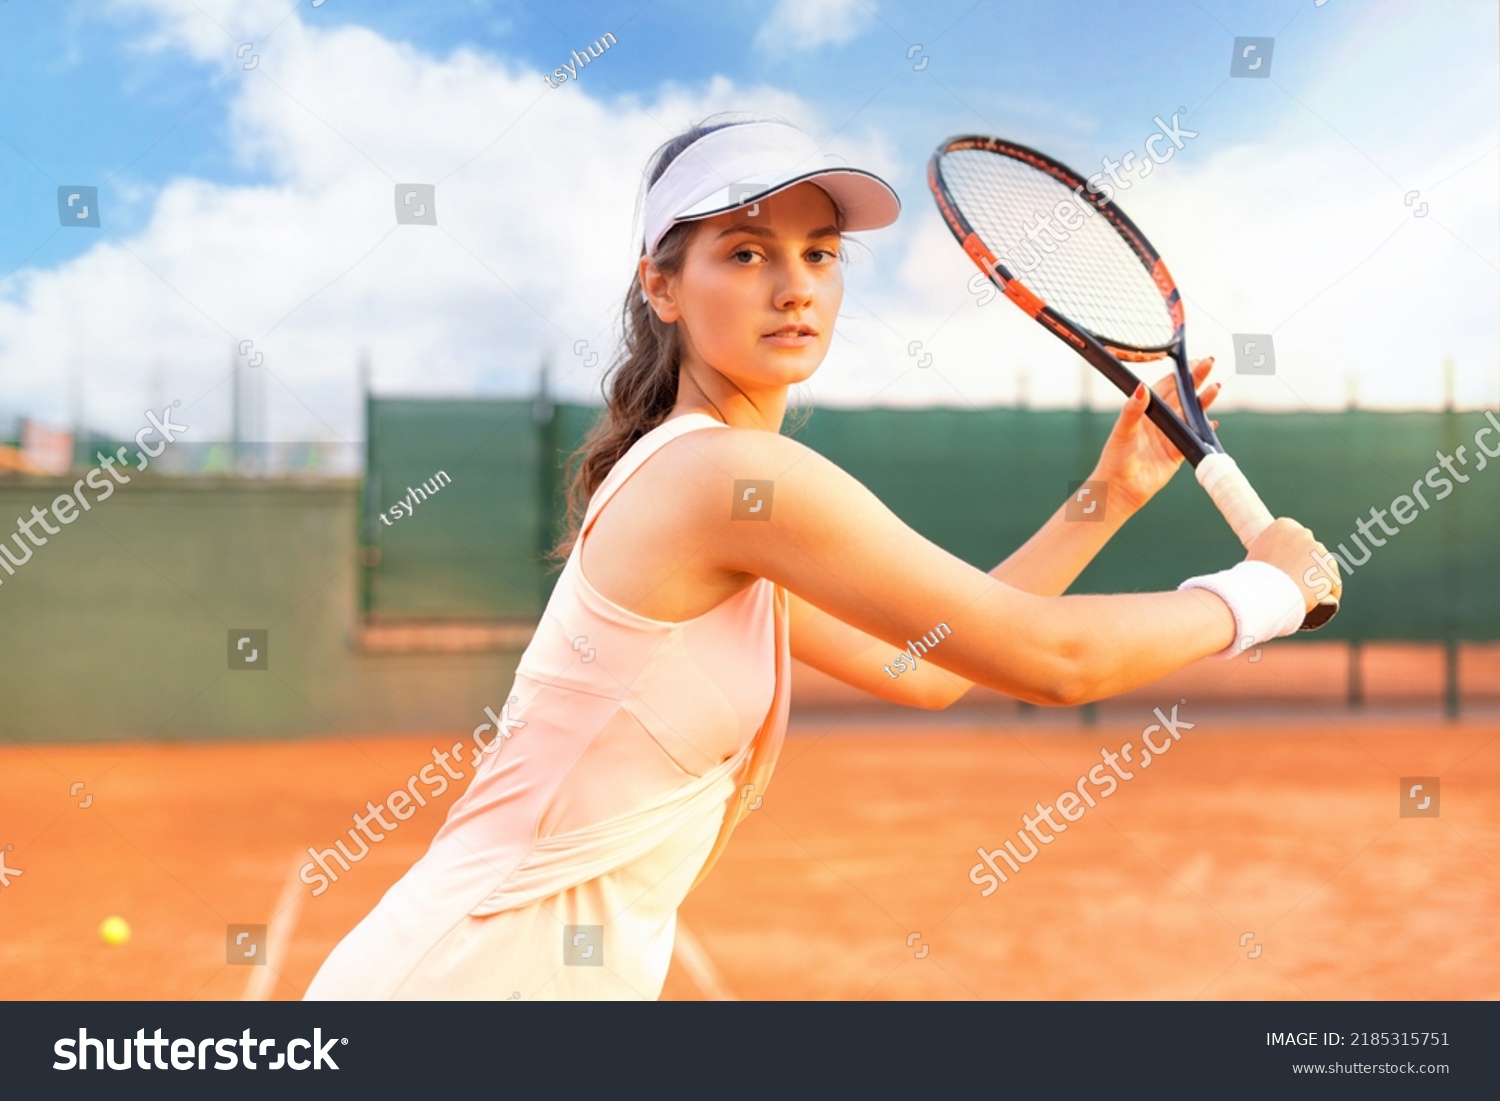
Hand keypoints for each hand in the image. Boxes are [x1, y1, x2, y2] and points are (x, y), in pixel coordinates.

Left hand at [1092, 358, 1220, 514]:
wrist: (1119, 490)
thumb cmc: (1115, 460)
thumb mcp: (1122, 432)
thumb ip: (1132, 411)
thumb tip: (1141, 388)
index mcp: (1144, 413)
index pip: (1164, 388)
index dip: (1178, 375)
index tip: (1190, 362)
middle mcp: (1159, 422)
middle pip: (1182, 396)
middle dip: (1195, 380)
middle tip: (1209, 363)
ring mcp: (1170, 436)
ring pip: (1191, 414)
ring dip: (1204, 401)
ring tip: (1216, 386)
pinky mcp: (1178, 453)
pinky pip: (1194, 438)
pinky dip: (1204, 430)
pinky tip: (1213, 422)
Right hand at [1246, 517, 1343, 611]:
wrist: (1263, 592)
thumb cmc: (1252, 578)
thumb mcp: (1254, 556)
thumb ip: (1265, 553)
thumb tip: (1266, 563)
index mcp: (1283, 525)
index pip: (1293, 538)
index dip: (1290, 554)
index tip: (1285, 568)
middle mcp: (1303, 533)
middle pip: (1309, 550)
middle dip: (1304, 564)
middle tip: (1292, 583)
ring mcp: (1319, 549)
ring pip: (1322, 566)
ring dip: (1316, 577)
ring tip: (1305, 594)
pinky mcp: (1330, 568)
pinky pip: (1333, 582)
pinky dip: (1328, 592)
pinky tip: (1321, 600)